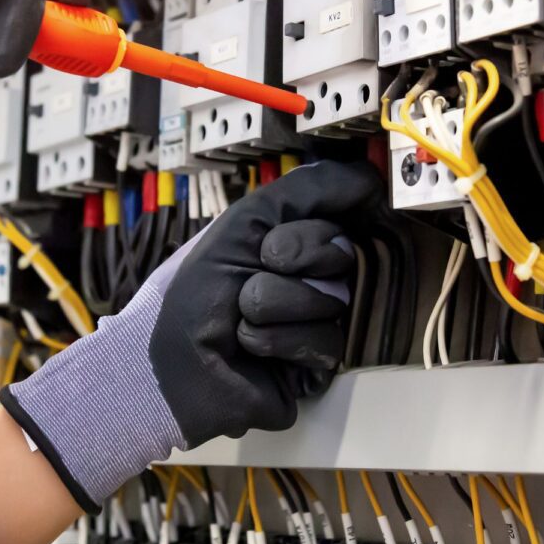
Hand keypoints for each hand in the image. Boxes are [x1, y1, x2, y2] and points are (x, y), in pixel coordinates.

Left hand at [0, 161, 382, 511]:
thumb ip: (310, 188)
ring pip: (334, 298)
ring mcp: (320, 318)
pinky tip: (251, 346)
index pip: (346, 213)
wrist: (171, 360)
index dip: (313, 224)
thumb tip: (372, 178)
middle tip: (255, 268)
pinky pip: (326, 342)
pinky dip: (277, 340)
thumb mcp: (248, 218)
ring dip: (273, 301)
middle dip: (289, 256)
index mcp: (299, 235)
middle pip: (342, 252)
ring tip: (242, 314)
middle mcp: (315, 274)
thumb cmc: (197, 285)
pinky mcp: (319, 364)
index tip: (279, 237)